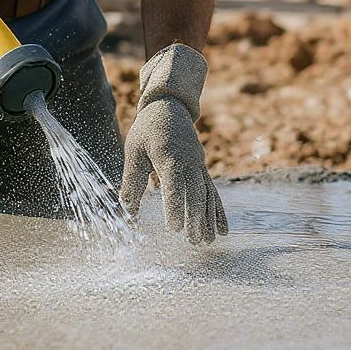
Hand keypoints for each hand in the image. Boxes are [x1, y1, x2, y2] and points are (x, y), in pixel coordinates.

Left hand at [119, 43, 227, 243]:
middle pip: (195, 192)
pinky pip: (212, 192)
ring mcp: (199, 165)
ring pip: (206, 194)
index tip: (174, 227)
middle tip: (193, 241)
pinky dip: (217, 211)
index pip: (174, 183)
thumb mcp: (134, 150)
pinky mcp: (202, 169)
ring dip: (208, 219)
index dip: (175, 206)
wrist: (170, 107)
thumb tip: (127, 209)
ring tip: (207, 242)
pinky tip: (222, 230)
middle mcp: (189, 161)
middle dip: (195, 218)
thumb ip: (132, 179)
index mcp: (169, 155)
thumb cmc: (148, 129)